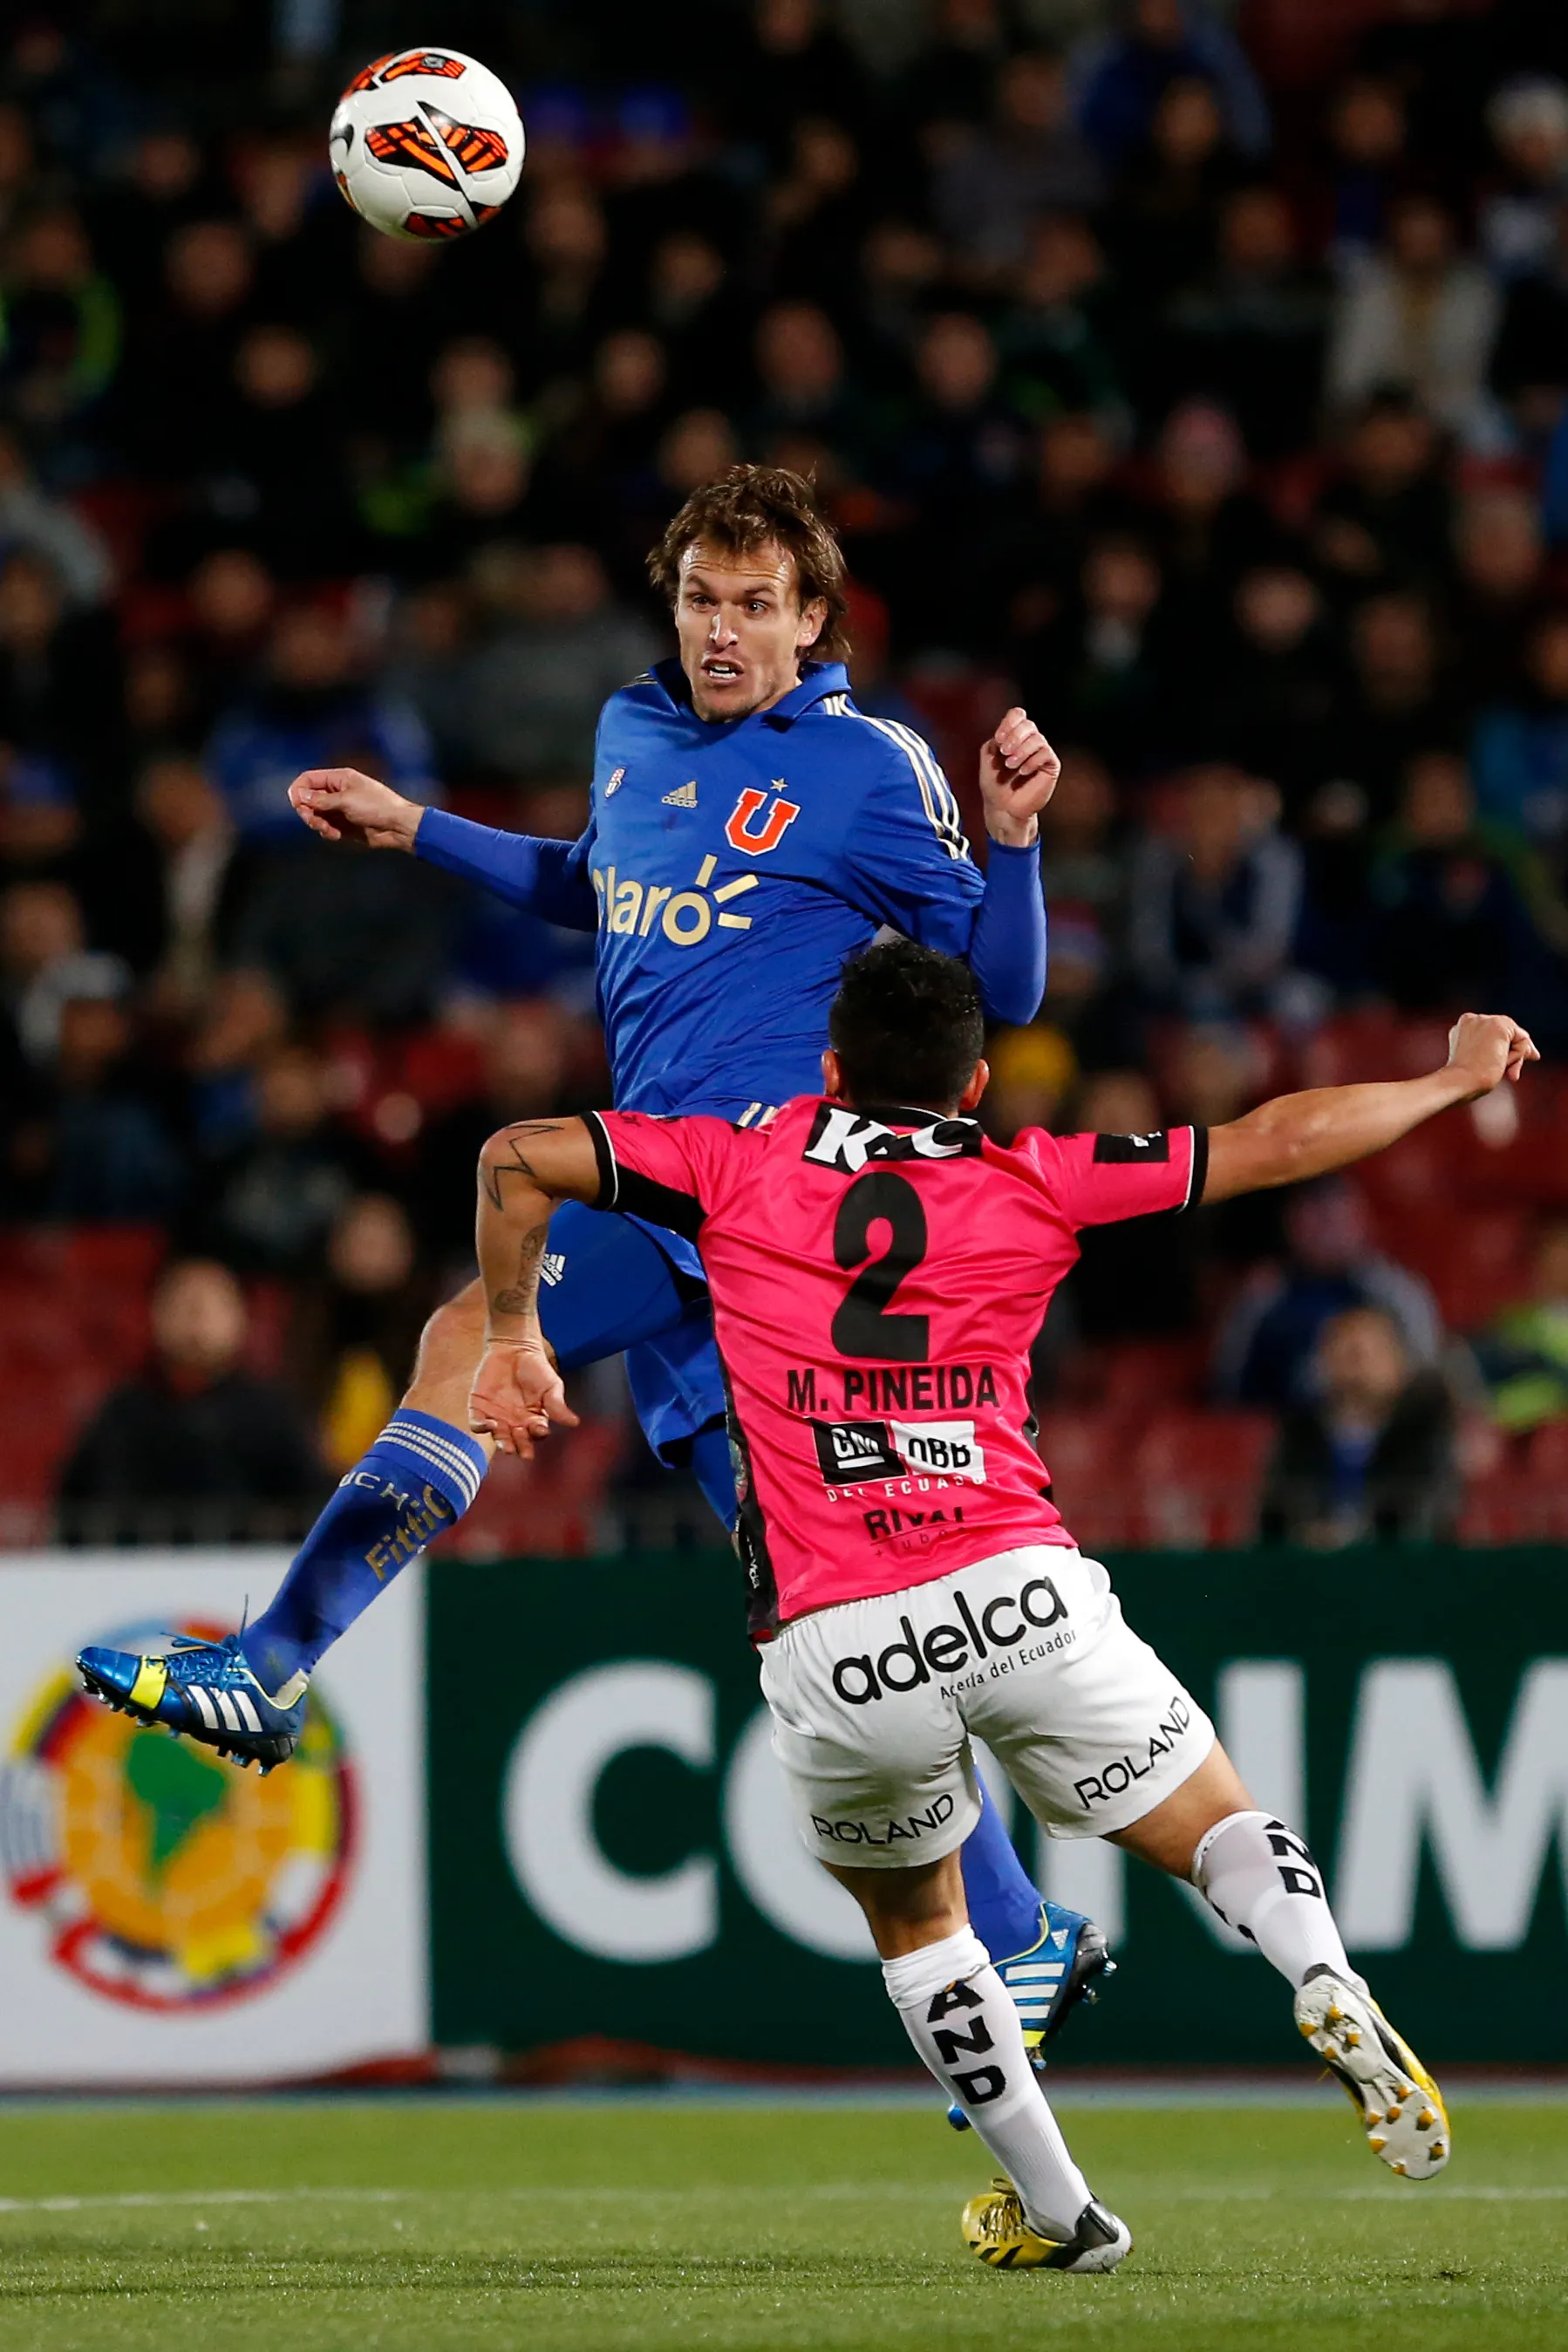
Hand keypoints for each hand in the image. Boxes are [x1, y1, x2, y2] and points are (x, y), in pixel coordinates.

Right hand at [288, 767, 422, 850]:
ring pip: (315, 815)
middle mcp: (337, 792)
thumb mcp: (347, 801)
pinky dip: (327, 832)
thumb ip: (321, 799)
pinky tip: (337, 836)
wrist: (398, 826)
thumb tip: (299, 796)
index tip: (297, 804)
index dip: (298, 790)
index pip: (308, 779)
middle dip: (307, 811)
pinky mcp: (343, 825)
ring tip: (329, 831)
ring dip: (317, 824)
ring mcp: (339, 809)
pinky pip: (326, 828)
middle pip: (308, 799)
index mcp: (339, 779)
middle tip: (314, 821)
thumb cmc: (377, 807)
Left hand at [468, 1340, 580, 1460]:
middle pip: (517, 1441)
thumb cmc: (536, 1367)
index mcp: (534, 1420)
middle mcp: (515, 1423)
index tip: (540, 1431)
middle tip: (523, 1450)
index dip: (538, 1435)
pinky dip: (481, 1427)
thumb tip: (574, 1422)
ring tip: (506, 1444)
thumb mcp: (551, 1386)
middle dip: (520, 1447)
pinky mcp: (479, 1408)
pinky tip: (489, 1424)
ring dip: (502, 1442)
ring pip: (498, 1437)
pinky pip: (477, 1424)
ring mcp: (496, 1417)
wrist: (513, 1348)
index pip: (536, 1434)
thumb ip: (558, 1405)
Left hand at [979, 708, 1058, 846]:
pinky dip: (1031, 761)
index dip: (1009, 723)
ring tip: (1010, 765)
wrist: (1003, 808)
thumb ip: (994, 742)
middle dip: (1014, 737)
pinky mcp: (1050, 766)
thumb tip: (1005, 733)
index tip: (998, 739)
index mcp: (1014, 736)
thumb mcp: (988, 759)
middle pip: (1028, 724)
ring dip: (1021, 751)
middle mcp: (1030, 741)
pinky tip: (1022, 772)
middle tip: (1004, 753)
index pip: (1017, 715)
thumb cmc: (995, 785)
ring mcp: (1041, 752)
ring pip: (1037, 738)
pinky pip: (1045, 754)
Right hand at [1446, 1011, 1539, 1098]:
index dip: (1507, 1048)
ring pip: (1514, 1036)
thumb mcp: (1484, 1062)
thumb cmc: (1469, 1079)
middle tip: (1522, 1067)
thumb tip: (1533, 1053)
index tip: (1512, 1068)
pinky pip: (1522, 1039)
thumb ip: (1500, 1051)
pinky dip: (1518, 1055)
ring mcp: (1485, 1020)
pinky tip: (1502, 1063)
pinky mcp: (1499, 1026)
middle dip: (1518, 1050)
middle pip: (1507, 1032)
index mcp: (1463, 1027)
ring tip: (1501, 1070)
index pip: (1493, 1033)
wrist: (1461, 1081)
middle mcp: (1473, 1019)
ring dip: (1514, 1055)